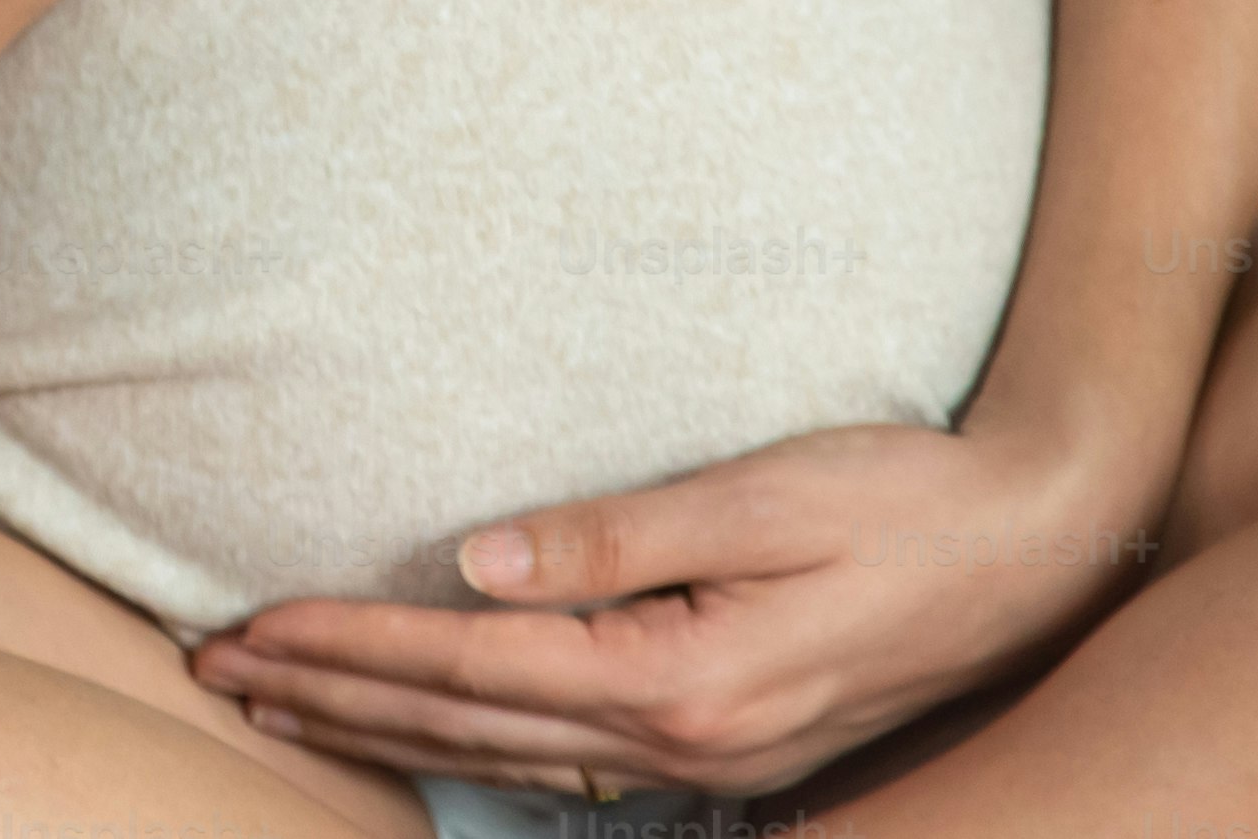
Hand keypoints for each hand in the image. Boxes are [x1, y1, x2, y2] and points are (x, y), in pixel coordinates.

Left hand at [189, 408, 1169, 803]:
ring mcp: (714, 759)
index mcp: (681, 679)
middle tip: (213, 675)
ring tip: (281, 706)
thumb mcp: (765, 496)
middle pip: (466, 727)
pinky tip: (427, 736)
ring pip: (507, 755)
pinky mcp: (735, 747)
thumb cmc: (910, 496)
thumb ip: (613, 537)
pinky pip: (570, 762)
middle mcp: (686, 741)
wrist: (1044, 541)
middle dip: (330, 702)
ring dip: (385, 730)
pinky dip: (477, 747)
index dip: (344, 649)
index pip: (466, 667)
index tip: (242, 629)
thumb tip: (470, 564)